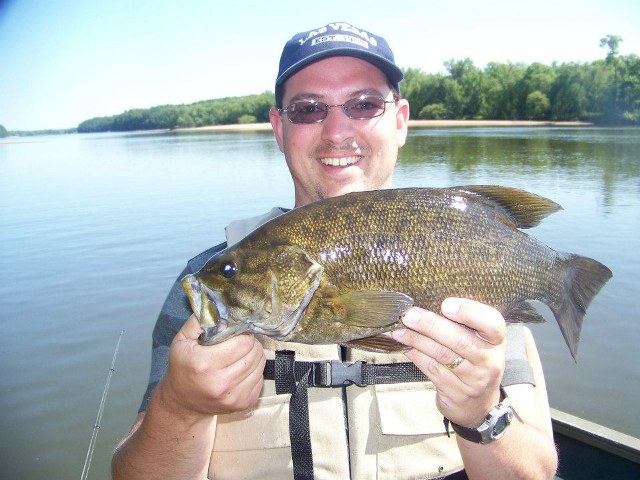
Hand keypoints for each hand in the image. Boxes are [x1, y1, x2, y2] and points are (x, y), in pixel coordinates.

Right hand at [157, 314, 265, 416]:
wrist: (182, 402)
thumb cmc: (183, 367)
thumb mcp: (182, 341)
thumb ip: (199, 321)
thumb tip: (218, 305)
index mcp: (205, 364)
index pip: (243, 343)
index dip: (243, 334)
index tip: (237, 333)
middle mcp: (220, 383)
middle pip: (254, 353)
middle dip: (251, 343)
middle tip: (241, 342)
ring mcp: (234, 397)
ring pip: (260, 365)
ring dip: (254, 356)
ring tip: (241, 354)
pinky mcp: (244, 404)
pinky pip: (260, 379)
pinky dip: (254, 371)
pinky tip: (241, 369)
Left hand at [392, 298, 505, 427]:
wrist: (478, 405)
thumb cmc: (474, 361)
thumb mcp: (479, 341)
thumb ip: (463, 323)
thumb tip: (427, 300)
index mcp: (496, 340)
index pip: (492, 323)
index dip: (469, 312)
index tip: (446, 304)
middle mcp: (489, 360)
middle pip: (459, 340)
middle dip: (430, 325)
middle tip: (409, 315)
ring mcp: (473, 379)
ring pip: (442, 355)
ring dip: (417, 339)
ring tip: (399, 329)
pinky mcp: (456, 393)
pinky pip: (432, 369)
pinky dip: (416, 355)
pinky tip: (405, 346)